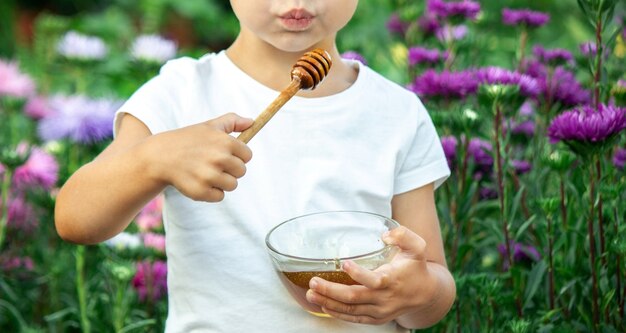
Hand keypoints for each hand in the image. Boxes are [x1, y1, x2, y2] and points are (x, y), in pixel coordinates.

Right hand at [148, 113, 252, 201]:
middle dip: (230, 169)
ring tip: (206, 172)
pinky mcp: (201, 192)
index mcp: (225, 142)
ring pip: (232, 185)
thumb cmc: (188, 140)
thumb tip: (251, 122)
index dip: (237, 155)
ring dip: (221, 181)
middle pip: (241, 171)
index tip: (225, 154)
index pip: (247, 156)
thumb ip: (232, 121)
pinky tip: (199, 181)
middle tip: (212, 163)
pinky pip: (219, 196)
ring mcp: (210, 176)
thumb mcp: (209, 125)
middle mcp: (219, 159)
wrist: (159, 156)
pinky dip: (211, 192)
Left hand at [305, 226, 438, 324]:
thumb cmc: (415, 267)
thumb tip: (385, 235)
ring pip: (350, 310)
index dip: (358, 274)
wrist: (425, 294)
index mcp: (392, 280)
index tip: (344, 264)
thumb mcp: (417, 247)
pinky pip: (353, 318)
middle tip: (313, 282)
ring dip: (328, 302)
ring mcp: (379, 311)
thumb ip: (404, 235)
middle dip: (331, 291)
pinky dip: (337, 313)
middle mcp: (384, 298)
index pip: (374, 281)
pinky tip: (323, 305)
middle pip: (354, 297)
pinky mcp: (375, 318)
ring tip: (311, 294)